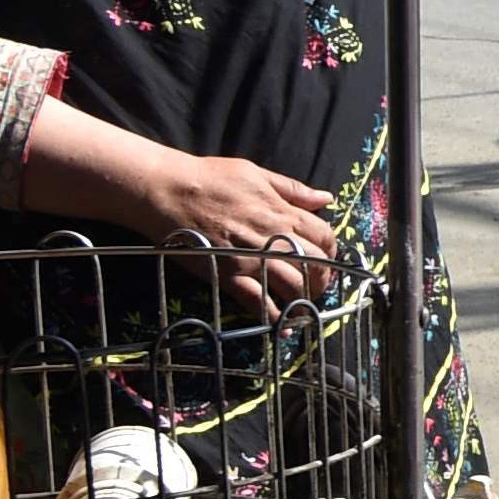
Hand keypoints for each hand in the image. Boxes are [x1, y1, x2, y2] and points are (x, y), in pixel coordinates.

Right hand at [103, 145, 337, 318]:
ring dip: (304, 300)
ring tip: (303, 306)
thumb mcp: (257, 174)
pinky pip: (258, 302)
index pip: (325, 236)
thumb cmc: (210, 178)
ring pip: (294, 287)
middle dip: (323, 279)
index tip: (325, 258)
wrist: (167, 191)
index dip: (331, 250)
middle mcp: (273, 237)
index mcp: (283, 212)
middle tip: (317, 286)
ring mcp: (251, 259)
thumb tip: (326, 199)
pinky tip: (281, 324)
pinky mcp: (228, 276)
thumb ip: (293, 190)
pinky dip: (273, 316)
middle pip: (316, 265)